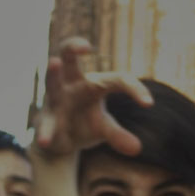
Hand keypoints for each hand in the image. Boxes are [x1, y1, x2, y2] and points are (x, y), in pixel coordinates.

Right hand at [32, 38, 152, 158]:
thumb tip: (137, 149)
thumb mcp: (103, 128)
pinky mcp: (47, 119)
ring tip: (54, 62)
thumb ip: (117, 135)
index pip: (117, 79)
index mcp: (94, 83)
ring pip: (52, 82)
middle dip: (74, 46)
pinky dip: (45, 132)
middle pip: (70, 56)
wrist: (59, 139)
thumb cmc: (85, 122)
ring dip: (53, 73)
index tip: (149, 104)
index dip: (134, 88)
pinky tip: (44, 140)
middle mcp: (72, 84)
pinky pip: (45, 124)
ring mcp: (56, 99)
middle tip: (86, 46)